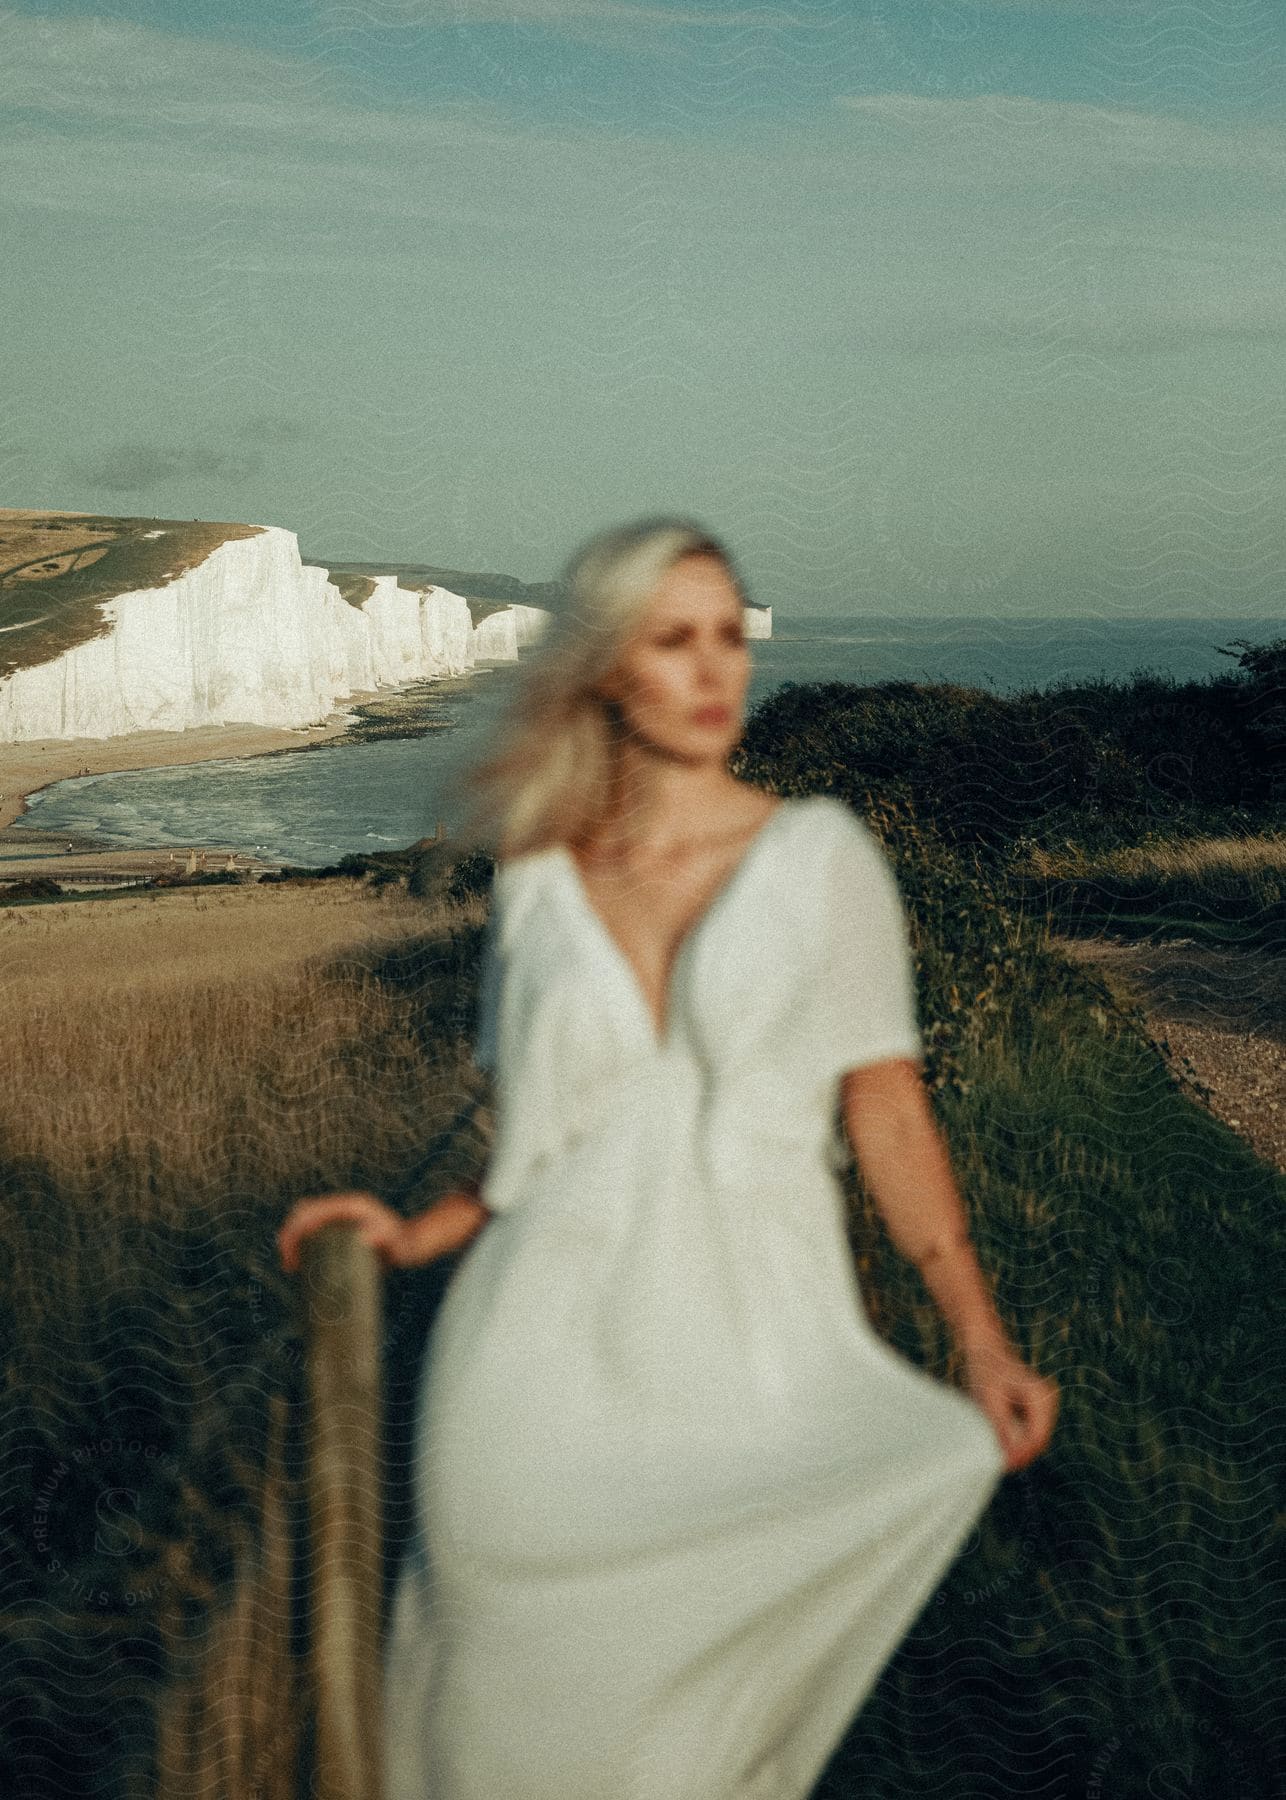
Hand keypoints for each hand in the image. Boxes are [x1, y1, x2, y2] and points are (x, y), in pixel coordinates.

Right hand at [277, 1190, 414, 1273]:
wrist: (414, 1245)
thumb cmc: (404, 1245)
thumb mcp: (394, 1243)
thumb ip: (382, 1238)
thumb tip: (364, 1237)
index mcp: (350, 1206)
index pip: (311, 1211)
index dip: (295, 1230)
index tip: (290, 1254)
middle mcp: (343, 1207)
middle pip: (304, 1212)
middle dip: (289, 1234)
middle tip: (288, 1263)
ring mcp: (341, 1215)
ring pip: (306, 1220)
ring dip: (293, 1238)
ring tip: (291, 1265)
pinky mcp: (341, 1226)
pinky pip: (314, 1229)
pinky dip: (302, 1241)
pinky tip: (301, 1260)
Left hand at [959, 1336, 1059, 1472]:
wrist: (983, 1346)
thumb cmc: (985, 1370)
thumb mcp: (990, 1400)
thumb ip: (1002, 1428)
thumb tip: (1011, 1457)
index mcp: (1041, 1397)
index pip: (1038, 1437)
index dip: (1022, 1455)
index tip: (1005, 1465)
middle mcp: (1047, 1400)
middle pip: (1039, 1440)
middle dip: (1021, 1453)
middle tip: (1000, 1465)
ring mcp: (1043, 1404)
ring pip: (1034, 1437)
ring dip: (1019, 1447)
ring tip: (999, 1454)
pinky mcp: (1035, 1407)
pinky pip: (1028, 1430)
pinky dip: (1016, 1437)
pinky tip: (1001, 1440)